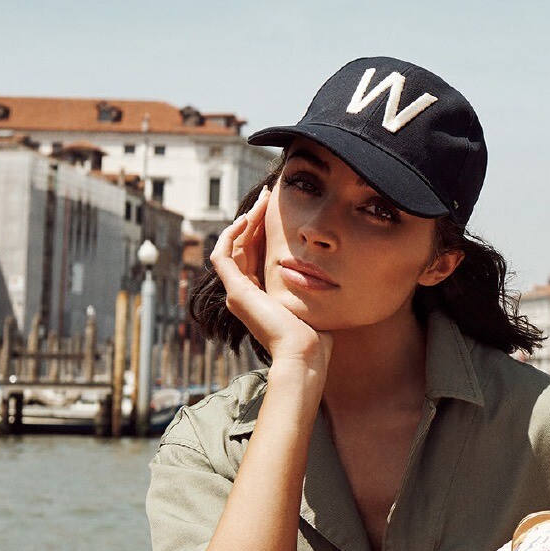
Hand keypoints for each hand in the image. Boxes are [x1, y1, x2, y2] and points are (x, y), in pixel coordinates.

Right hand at [211, 186, 330, 372]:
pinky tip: (244, 219)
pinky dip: (229, 236)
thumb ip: (310, 287)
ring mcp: (237, 293)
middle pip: (243, 246)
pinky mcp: (236, 292)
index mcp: (261, 295)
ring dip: (244, 222)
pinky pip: (222, 256)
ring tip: (260, 203)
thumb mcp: (312, 301)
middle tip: (266, 197)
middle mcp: (245, 293)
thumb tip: (327, 271)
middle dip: (253, 219)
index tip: (275, 209)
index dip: (261, 230)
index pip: (255, 254)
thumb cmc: (315, 335)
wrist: (305, 353)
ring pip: (232, 247)